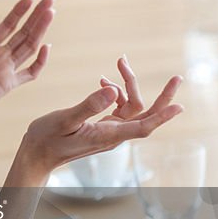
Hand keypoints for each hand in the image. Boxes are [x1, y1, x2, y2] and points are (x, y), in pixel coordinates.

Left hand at [0, 0, 53, 129]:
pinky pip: (30, 73)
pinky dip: (40, 62)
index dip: (19, 11)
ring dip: (40, 31)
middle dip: (36, 16)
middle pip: (23, 32)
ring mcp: (5, 69)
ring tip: (50, 14)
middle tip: (50, 0)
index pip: (8, 24)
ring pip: (29, 47)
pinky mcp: (8, 84)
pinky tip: (46, 46)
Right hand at [17, 65, 182, 179]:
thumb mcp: (65, 119)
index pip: (143, 127)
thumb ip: (89, 105)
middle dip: (161, 96)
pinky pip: (120, 109)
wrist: (37, 154)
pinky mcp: (102, 127)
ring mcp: (109, 131)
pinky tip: (103, 81)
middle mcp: (113, 134)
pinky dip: (116, 93)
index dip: (162, 116)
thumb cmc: (47, 139)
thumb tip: (112, 90)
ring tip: (119, 64)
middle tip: (176, 78)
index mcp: (107, 135)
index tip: (180, 106)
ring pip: (132, 107)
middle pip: (146, 115)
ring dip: (129, 86)